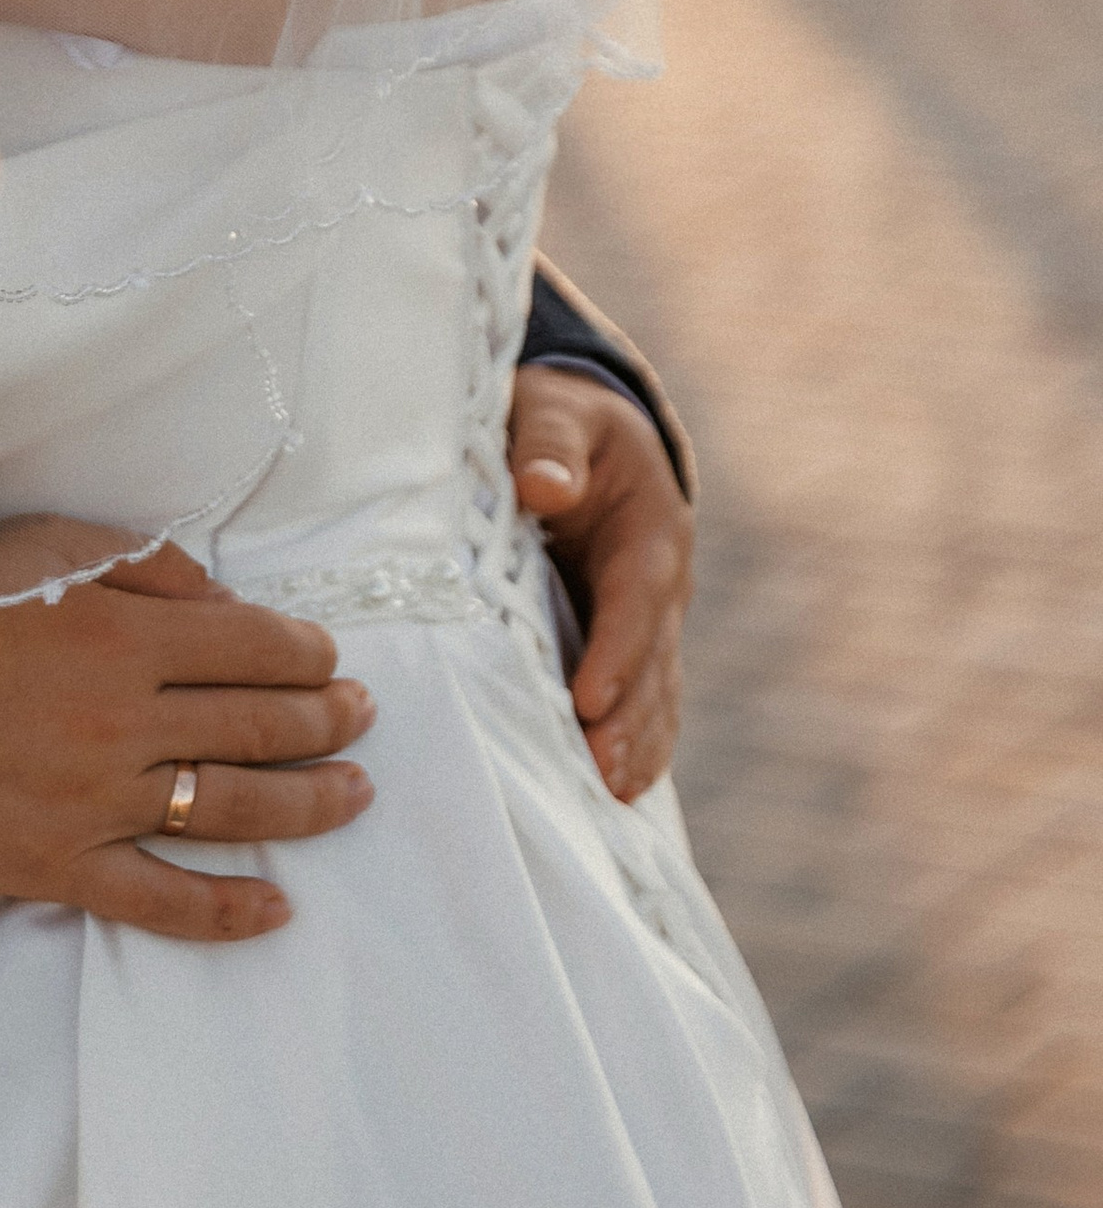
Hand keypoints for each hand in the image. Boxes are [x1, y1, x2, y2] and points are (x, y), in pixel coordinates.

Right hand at [0, 515, 375, 942]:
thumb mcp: (42, 549)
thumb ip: (142, 565)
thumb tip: (223, 601)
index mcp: (128, 638)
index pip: (253, 648)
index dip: (308, 653)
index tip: (331, 659)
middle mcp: (127, 725)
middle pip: (258, 726)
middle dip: (326, 719)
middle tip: (362, 716)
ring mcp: (98, 804)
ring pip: (232, 808)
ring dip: (308, 802)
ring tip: (353, 792)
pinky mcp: (60, 868)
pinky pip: (161, 902)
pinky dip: (226, 911)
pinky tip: (277, 907)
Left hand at [508, 366, 692, 799]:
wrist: (584, 430)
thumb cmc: (559, 419)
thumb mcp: (554, 412)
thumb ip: (549, 444)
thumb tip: (545, 485)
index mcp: (649, 527)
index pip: (636, 596)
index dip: (616, 649)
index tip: (588, 698)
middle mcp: (662, 582)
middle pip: (652, 659)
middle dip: (630, 718)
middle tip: (602, 773)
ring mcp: (652, 619)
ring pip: (654, 689)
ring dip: (638, 742)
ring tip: (611, 795)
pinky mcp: (629, 640)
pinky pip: (642, 696)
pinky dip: (635, 740)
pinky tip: (616, 788)